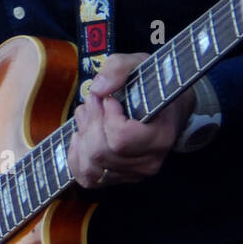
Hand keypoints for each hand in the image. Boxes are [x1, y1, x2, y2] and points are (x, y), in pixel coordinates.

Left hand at [66, 53, 192, 188]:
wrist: (165, 109)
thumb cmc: (152, 85)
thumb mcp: (139, 64)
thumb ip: (118, 68)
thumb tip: (97, 89)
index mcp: (161, 137)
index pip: (120, 138)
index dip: (106, 116)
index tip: (110, 99)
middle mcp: (149, 163)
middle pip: (101, 152)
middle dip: (89, 123)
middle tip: (91, 102)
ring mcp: (133, 175)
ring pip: (91, 166)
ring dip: (81, 137)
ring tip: (86, 115)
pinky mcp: (118, 179)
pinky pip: (86, 178)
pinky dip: (77, 156)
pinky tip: (82, 136)